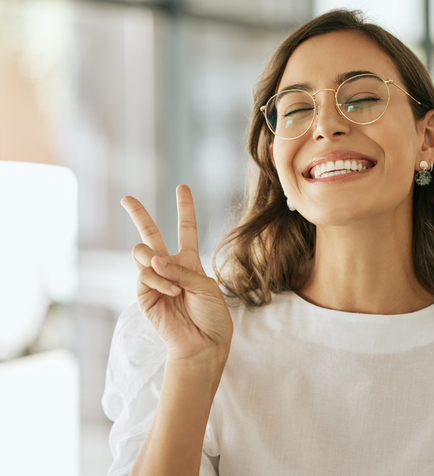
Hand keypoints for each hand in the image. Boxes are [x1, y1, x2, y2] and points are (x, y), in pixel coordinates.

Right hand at [121, 185, 232, 363]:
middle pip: (150, 233)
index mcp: (190, 261)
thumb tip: (152, 260)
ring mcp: (154, 279)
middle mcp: (170, 266)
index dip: (185, 208)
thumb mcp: (205, 286)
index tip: (182, 187)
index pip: (186, 229)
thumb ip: (182, 270)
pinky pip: (145, 275)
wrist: (203, 342)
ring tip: (174, 284)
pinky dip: (160, 281)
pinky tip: (173, 292)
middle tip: (126, 198)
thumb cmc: (211, 315)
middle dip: (138, 215)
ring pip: (142, 252)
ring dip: (157, 263)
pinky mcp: (144, 294)